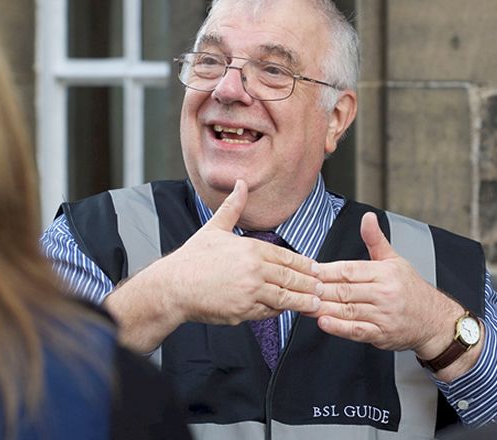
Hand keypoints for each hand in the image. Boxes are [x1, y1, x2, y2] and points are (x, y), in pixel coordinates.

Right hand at [159, 179, 321, 325]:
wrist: (173, 287)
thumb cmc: (192, 259)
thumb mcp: (215, 228)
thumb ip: (233, 207)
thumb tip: (241, 183)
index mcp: (250, 249)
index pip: (286, 257)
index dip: (304, 264)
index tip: (315, 268)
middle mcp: (253, 270)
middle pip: (290, 278)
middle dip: (308, 284)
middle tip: (323, 288)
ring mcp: (249, 292)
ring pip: (284, 298)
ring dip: (301, 301)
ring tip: (314, 304)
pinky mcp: (243, 312)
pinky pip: (267, 313)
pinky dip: (277, 312)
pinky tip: (285, 310)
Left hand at [313, 212, 462, 355]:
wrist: (433, 320)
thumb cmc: (411, 289)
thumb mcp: (395, 260)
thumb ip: (375, 240)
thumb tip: (368, 218)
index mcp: (384, 273)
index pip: (349, 269)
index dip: (326, 271)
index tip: (308, 270)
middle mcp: (384, 293)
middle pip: (344, 290)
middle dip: (319, 289)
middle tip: (299, 288)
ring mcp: (383, 315)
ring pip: (347, 310)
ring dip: (323, 308)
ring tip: (303, 304)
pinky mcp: (381, 334)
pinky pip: (356, 330)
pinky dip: (338, 328)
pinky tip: (323, 322)